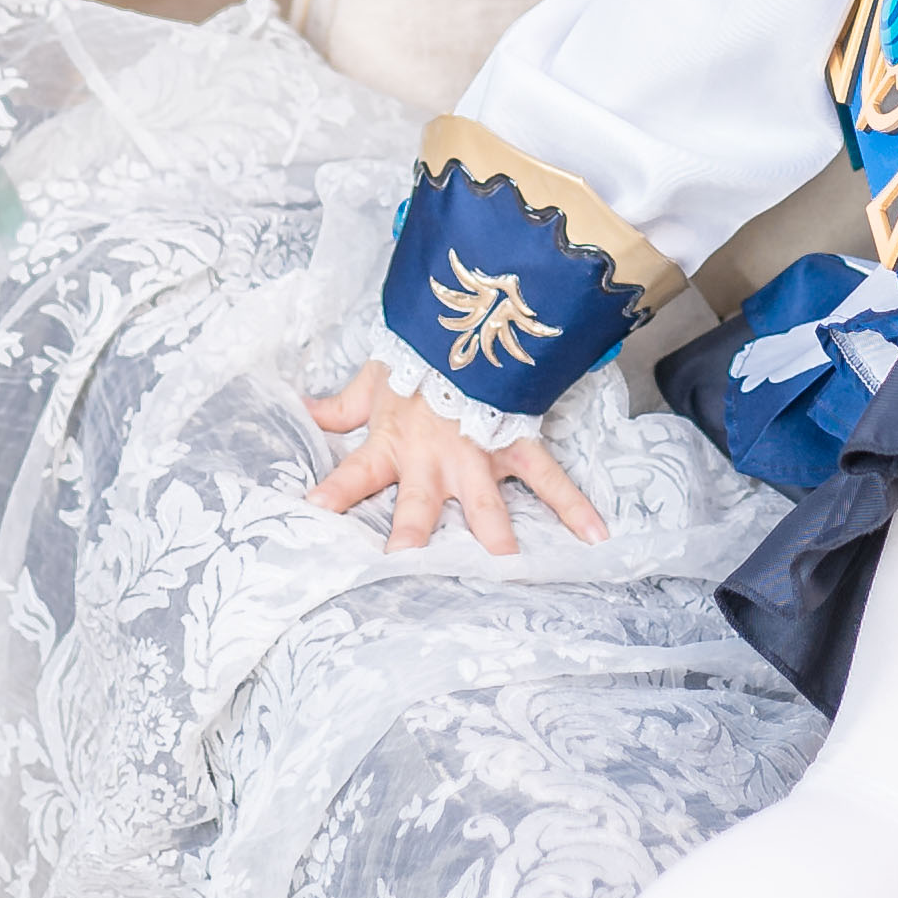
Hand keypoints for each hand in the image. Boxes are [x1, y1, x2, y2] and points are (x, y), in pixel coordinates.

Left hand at [303, 359, 606, 555]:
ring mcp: (479, 458)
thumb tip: (301, 407)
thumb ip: (341, 406)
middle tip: (405, 570)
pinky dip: (575, 506)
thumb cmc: (419, 355)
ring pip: (485, 507)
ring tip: (506, 574)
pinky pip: (549, 480)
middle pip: (418, 508)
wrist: (470, 324)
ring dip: (494, 540)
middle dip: (411, 540)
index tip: (315, 511)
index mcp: (394, 444)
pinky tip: (595, 537)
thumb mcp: (375, 380)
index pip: (355, 474)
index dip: (334, 492)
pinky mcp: (516, 447)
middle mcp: (435, 460)